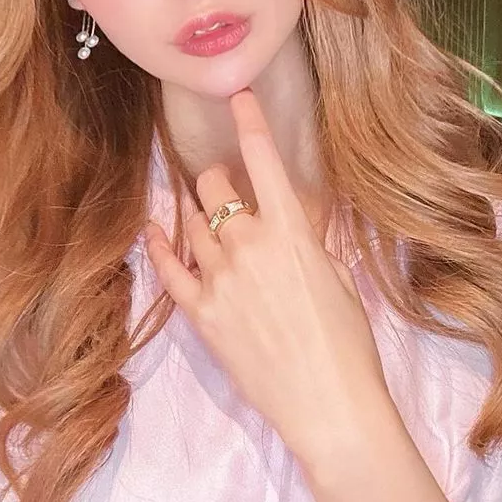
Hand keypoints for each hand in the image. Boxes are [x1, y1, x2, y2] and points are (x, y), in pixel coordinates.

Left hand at [144, 88, 389, 461]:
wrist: (327, 403)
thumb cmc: (347, 344)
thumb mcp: (336, 278)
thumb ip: (305, 243)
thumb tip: (288, 225)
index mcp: (292, 232)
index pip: (263, 161)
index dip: (249, 123)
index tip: (238, 97)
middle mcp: (249, 246)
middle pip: (215, 188)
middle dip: (219, 181)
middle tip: (227, 189)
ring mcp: (220, 280)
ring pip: (192, 224)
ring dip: (197, 213)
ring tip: (202, 213)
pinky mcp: (201, 314)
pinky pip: (170, 268)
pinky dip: (160, 244)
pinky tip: (154, 230)